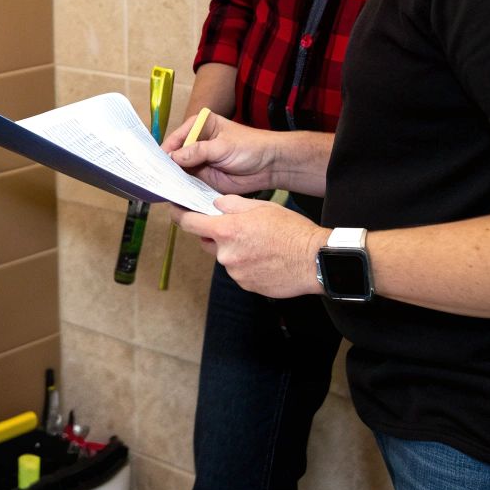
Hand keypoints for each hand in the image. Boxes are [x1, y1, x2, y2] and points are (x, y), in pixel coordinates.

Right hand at [163, 112, 276, 196]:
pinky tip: (174, 194)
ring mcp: (197, 161)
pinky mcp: (203, 178)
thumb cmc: (249, 147)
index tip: (155, 164)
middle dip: (165, 167)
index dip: (165, 151)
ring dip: (172, 179)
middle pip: (173, 155)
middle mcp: (194, 143)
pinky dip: (182, 189)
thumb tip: (173, 157)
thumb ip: (198, 151)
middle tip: (154, 178)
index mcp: (198, 126)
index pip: (175, 138)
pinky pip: (188, 183)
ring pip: (178, 171)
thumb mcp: (223, 146)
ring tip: (161, 188)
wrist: (269, 165)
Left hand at [166, 197, 326, 298]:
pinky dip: (246, 264)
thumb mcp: (261, 207)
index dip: (179, 216)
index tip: (174, 211)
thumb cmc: (290, 230)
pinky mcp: (246, 285)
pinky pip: (238, 272)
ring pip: (225, 257)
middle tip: (238, 228)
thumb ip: (233, 204)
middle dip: (216, 233)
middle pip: (207, 241)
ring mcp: (235, 272)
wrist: (314, 260)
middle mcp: (226, 253)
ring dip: (234, 250)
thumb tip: (216, 204)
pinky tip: (264, 258)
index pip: (189, 223)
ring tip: (260, 244)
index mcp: (226, 230)